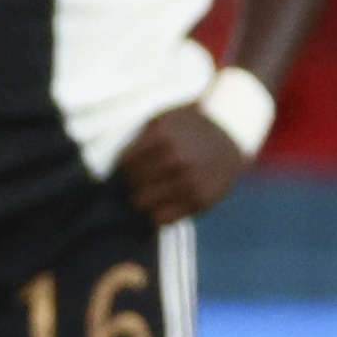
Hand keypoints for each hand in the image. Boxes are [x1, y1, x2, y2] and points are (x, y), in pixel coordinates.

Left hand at [112, 101, 247, 222]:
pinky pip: (163, 218)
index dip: (124, 168)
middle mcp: (176, 160)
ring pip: (144, 204)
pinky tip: (162, 202)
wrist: (232, 134)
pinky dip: (157, 213)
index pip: (125, 164)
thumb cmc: (189, 125)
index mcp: (163, 137)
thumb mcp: (164, 117)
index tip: (130, 168)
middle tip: (139, 181)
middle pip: (132, 185)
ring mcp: (189, 182)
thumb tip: (105, 149)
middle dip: (133, 184)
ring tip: (149, 192)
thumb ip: (140, 133)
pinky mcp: (201, 200)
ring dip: (143, 199)